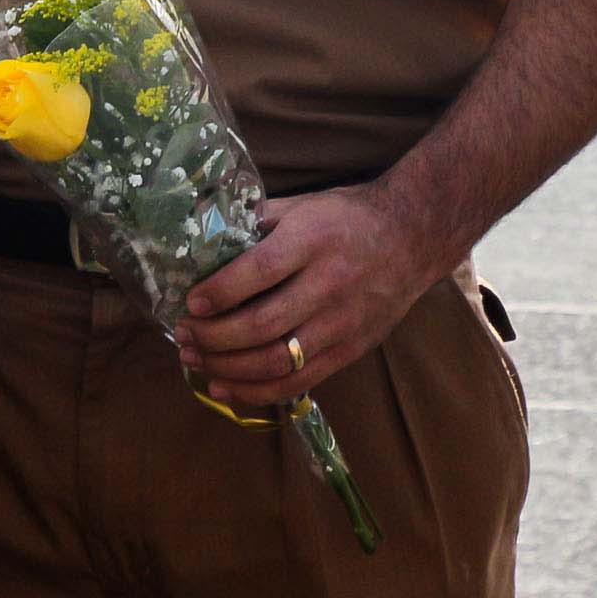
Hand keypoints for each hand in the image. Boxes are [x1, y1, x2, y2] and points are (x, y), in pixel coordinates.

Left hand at [175, 185, 442, 410]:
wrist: (413, 236)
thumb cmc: (346, 217)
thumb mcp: (301, 205)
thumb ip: (256, 222)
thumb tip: (201, 238)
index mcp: (312, 240)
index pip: (259, 272)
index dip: (219, 292)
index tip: (190, 302)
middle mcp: (329, 284)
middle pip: (263, 324)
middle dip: (213, 337)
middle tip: (183, 334)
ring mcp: (343, 323)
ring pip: (277, 360)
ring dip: (227, 367)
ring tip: (195, 360)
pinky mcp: (351, 350)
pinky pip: (299, 381)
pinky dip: (257, 391)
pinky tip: (225, 387)